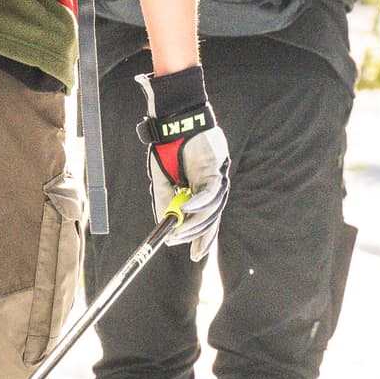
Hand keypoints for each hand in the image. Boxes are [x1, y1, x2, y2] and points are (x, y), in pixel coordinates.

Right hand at [143, 66, 230, 251]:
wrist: (172, 121)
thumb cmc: (168, 149)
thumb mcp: (162, 181)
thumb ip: (165, 204)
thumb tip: (164, 228)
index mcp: (201, 192)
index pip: (207, 221)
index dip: (203, 240)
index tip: (195, 256)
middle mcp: (213, 187)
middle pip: (212, 218)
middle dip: (197, 234)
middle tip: (180, 241)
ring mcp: (217, 177)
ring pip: (213, 208)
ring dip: (196, 221)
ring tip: (179, 229)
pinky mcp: (217, 167)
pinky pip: (211, 191)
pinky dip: (199, 202)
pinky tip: (187, 209)